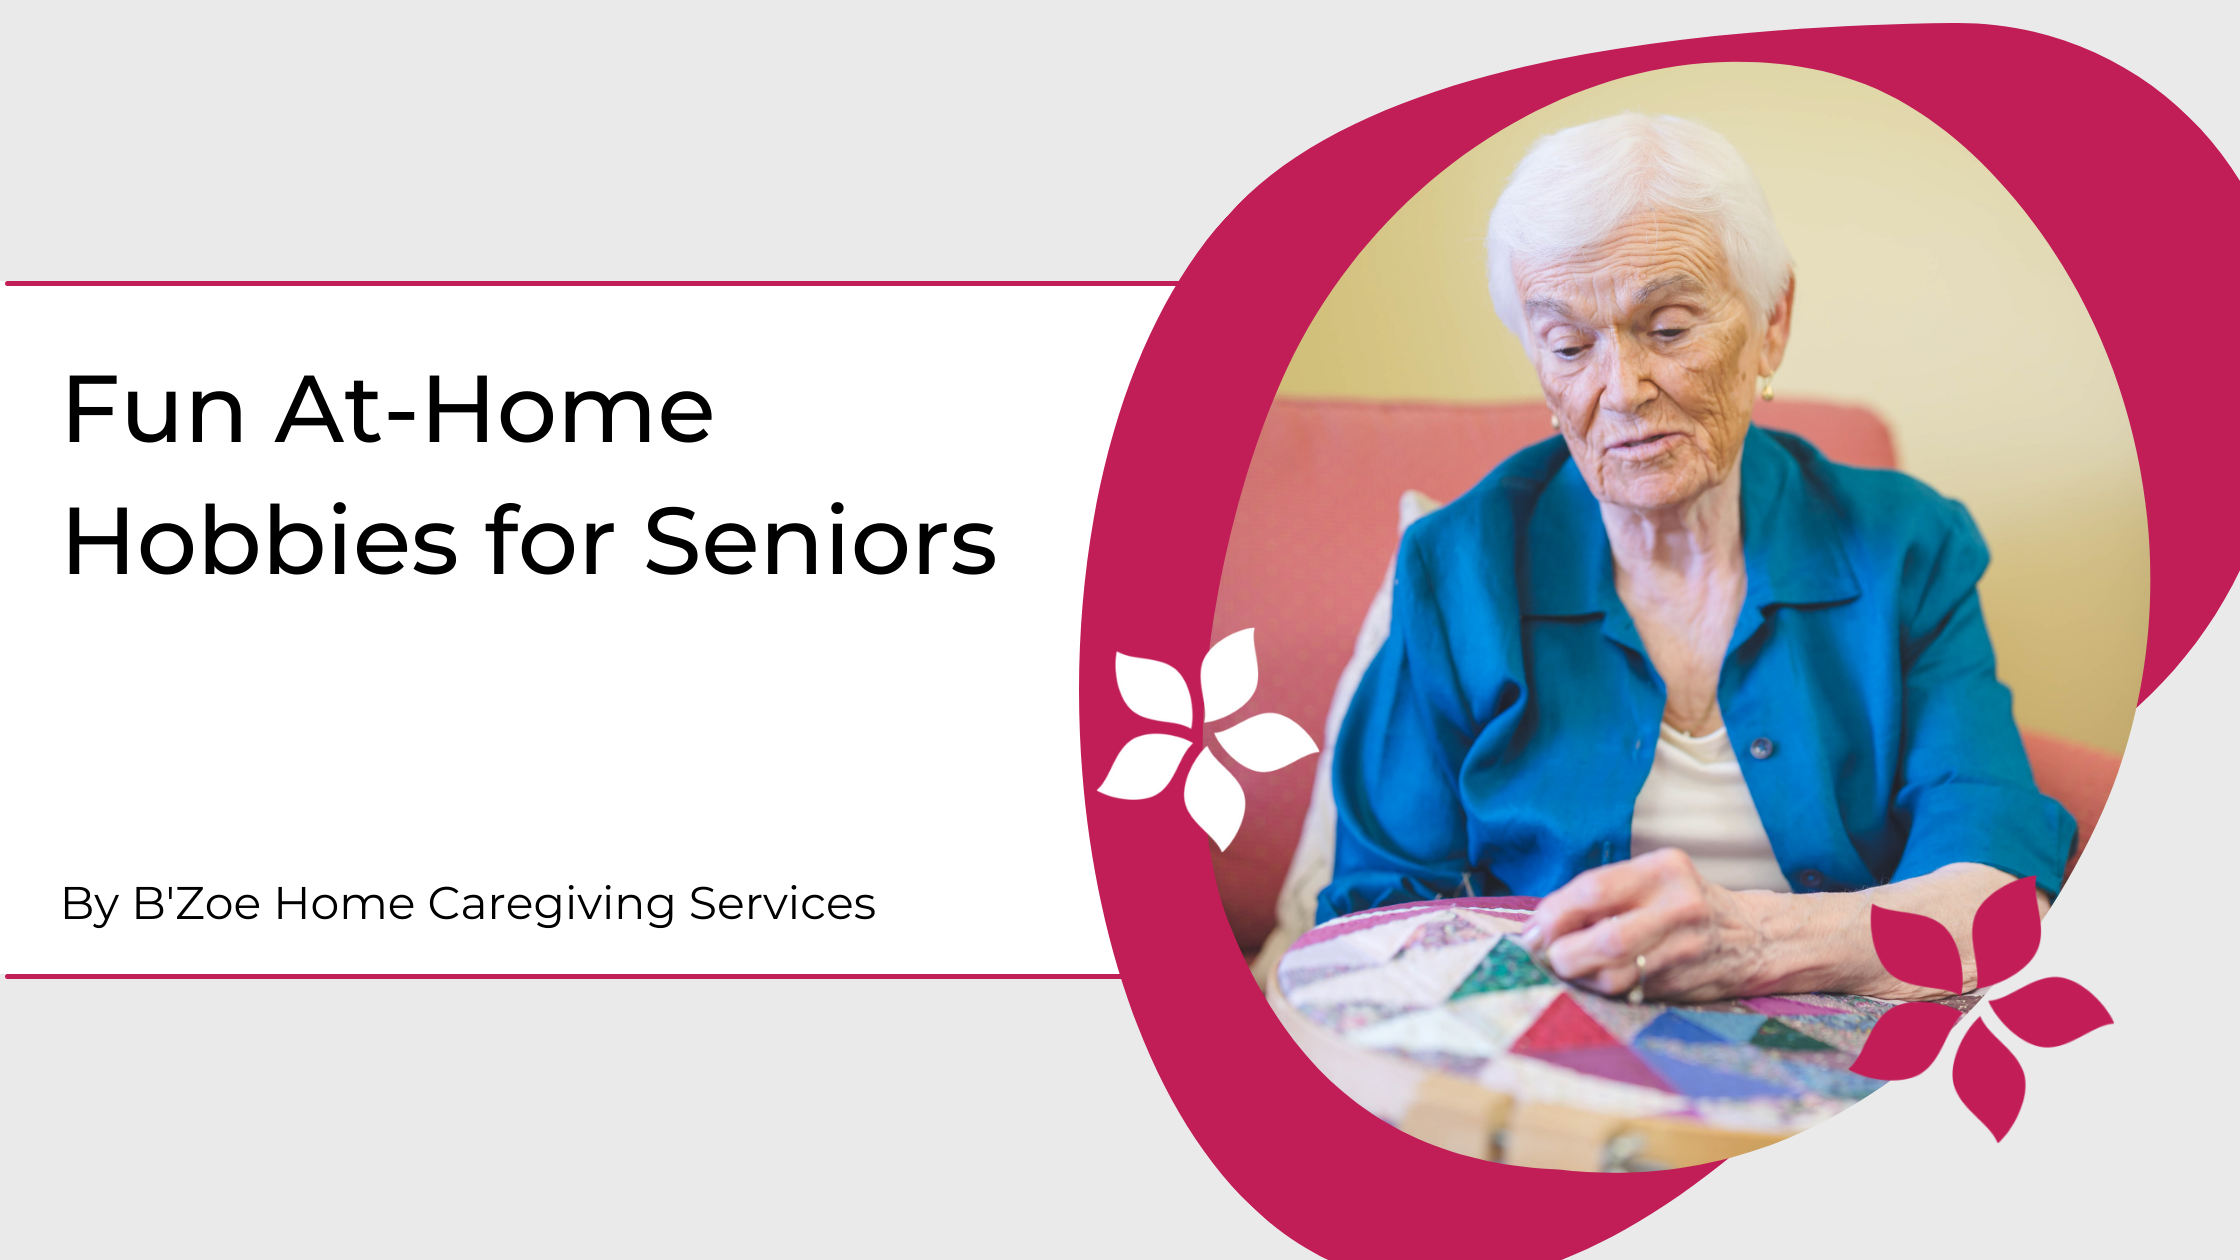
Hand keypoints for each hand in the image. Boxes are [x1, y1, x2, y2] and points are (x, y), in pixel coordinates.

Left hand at [1516, 848, 1772, 1002]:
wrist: (1752, 937)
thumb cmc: (1681, 902)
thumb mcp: (1649, 878)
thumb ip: (1600, 895)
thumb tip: (1538, 925)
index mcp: (1663, 870)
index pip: (1593, 891)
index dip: (1553, 915)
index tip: (1531, 931)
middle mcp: (1679, 908)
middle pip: (1606, 940)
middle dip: (1562, 953)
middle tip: (1544, 955)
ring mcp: (1684, 949)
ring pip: (1615, 974)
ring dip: (1579, 976)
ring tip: (1569, 967)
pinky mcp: (1683, 982)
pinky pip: (1628, 991)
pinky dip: (1600, 988)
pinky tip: (1593, 978)